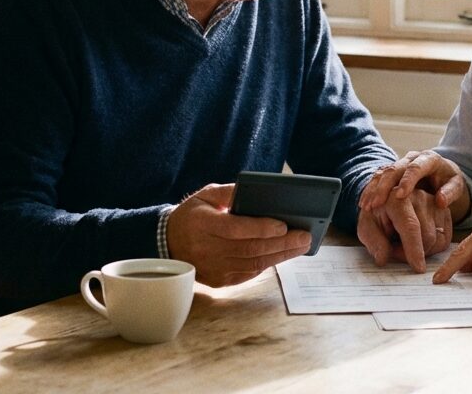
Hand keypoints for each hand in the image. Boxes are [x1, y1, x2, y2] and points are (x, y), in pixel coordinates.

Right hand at [165, 183, 310, 286]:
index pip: (235, 229)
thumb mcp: (205, 195)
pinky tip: (282, 255)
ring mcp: (213, 268)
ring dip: (280, 256)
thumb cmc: (192, 215)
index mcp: (202, 225)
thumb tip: (254, 191)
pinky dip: (267, 264)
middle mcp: (207, 249)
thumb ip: (228, 192)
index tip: (283, 224)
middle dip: (281, 243)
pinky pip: (248, 274)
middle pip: (249, 249)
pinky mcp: (219, 281)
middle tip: (304, 237)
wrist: (168, 243)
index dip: (260, 228)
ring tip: (300, 246)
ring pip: (252, 264)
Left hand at [357, 188, 452, 272]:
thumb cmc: (376, 216)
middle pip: (428, 236)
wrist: (387, 202)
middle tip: (395, 250)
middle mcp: (420, 196)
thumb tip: (383, 258)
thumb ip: (374, 242)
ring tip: (405, 243)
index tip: (418, 268)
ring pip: (438, 240)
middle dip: (413, 253)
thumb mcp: (366, 228)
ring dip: (423, 251)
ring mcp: (434, 203)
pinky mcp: (444, 211)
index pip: (410, 226)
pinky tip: (418, 241)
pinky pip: (445, 239)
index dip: (414, 249)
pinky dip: (433, 247)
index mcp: (397, 198)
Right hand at [358, 151, 468, 219]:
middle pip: (395, 168)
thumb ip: (451, 192)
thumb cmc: (450, 181)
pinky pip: (378, 178)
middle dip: (384, 186)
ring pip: (383, 172)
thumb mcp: (456, 186)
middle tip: (376, 203)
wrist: (443, 174)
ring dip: (374, 189)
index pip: (416, 167)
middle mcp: (413, 158)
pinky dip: (370, 190)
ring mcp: (401, 163)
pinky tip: (364, 203)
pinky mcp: (393, 171)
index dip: (407, 181)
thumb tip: (441, 201)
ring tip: (366, 206)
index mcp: (429, 159)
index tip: (399, 195)